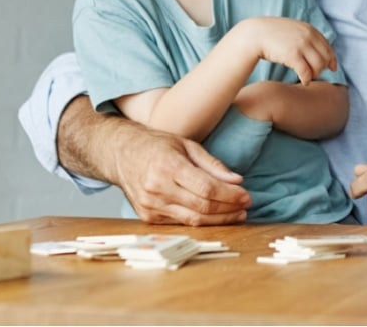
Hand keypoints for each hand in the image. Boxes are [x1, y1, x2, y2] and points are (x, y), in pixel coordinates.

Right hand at [113, 127, 252, 225]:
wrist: (120, 154)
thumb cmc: (155, 146)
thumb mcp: (186, 145)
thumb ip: (212, 164)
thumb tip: (237, 181)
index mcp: (168, 166)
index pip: (206, 188)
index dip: (230, 195)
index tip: (247, 196)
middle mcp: (156, 188)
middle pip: (202, 206)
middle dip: (228, 208)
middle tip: (246, 205)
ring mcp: (150, 205)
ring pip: (192, 219)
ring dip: (219, 219)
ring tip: (237, 214)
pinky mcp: (147, 216)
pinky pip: (180, 223)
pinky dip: (201, 221)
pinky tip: (216, 216)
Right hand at [243, 17, 336, 84]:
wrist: (254, 35)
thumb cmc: (271, 35)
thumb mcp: (292, 30)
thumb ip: (305, 36)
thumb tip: (316, 49)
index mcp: (309, 29)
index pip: (327, 46)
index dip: (332, 58)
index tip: (333, 67)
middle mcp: (308, 36)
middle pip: (325, 57)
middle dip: (323, 68)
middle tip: (315, 74)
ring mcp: (301, 45)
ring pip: (318, 66)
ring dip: (315, 74)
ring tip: (308, 77)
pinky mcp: (293, 55)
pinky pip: (306, 72)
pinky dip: (307, 79)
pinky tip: (304, 82)